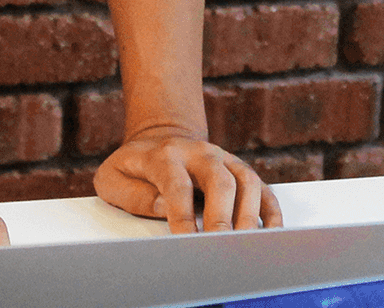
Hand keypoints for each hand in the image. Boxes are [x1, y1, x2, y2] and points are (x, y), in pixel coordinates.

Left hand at [94, 125, 283, 231]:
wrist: (161, 137)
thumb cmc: (134, 166)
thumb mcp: (112, 177)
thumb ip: (132, 195)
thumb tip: (164, 209)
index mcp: (165, 155)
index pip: (176, 185)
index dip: (182, 216)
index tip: (186, 242)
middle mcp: (200, 153)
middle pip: (219, 180)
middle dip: (222, 216)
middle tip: (221, 245)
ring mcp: (224, 160)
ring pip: (247, 181)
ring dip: (248, 214)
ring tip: (245, 244)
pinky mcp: (240, 171)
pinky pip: (263, 189)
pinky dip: (270, 212)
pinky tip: (270, 233)